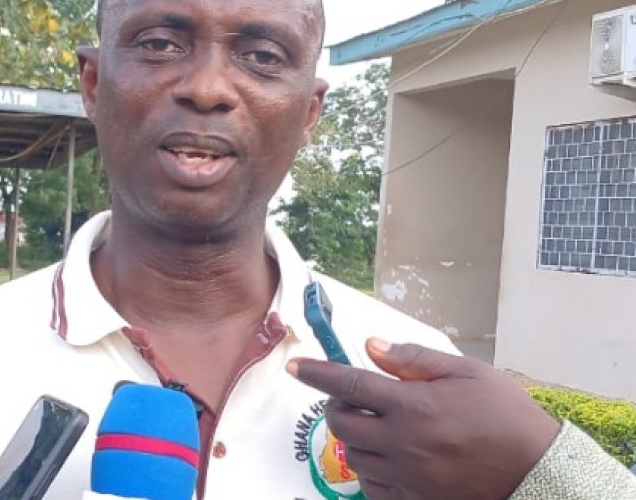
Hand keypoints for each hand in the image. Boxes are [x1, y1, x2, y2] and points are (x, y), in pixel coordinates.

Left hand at [287, 338, 559, 499]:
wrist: (537, 471)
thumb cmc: (504, 414)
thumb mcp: (465, 372)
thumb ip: (413, 359)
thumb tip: (371, 347)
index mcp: (413, 405)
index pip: (348, 384)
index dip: (316, 372)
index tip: (295, 365)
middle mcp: (403, 443)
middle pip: (341, 423)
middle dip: (336, 405)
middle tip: (353, 396)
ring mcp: (407, 477)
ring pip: (352, 455)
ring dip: (354, 436)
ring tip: (377, 425)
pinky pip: (372, 487)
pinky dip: (369, 469)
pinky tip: (388, 455)